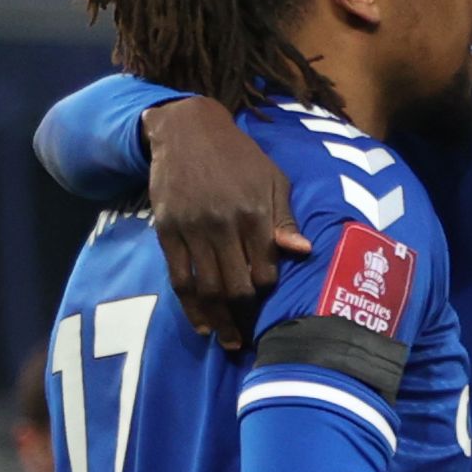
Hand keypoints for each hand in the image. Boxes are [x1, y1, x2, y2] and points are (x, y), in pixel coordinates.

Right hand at [143, 98, 306, 349]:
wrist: (187, 130)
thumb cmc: (239, 157)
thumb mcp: (271, 179)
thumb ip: (284, 220)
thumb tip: (303, 253)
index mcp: (254, 212)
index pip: (265, 268)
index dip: (268, 291)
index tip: (270, 308)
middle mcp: (223, 223)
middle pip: (235, 284)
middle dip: (244, 316)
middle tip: (248, 339)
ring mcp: (192, 228)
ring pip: (205, 287)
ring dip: (218, 320)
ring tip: (228, 341)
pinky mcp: (167, 230)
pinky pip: (178, 277)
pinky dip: (189, 305)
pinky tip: (201, 323)